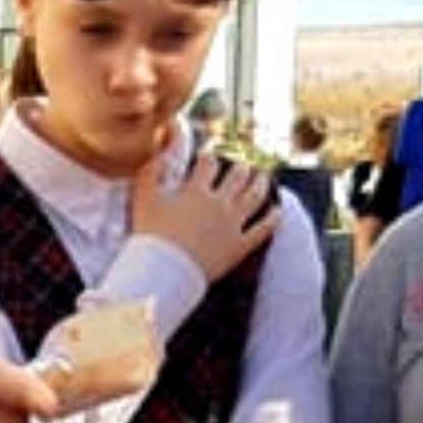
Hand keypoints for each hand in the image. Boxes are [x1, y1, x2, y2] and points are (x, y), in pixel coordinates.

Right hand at [132, 150, 280, 283]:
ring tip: (263, 177)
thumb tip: (162, 151)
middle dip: (240, 168)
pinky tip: (278, 211)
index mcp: (196, 191)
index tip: (209, 156)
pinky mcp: (239, 246)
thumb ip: (150, 171)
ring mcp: (232, 225)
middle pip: (236, 177)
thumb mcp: (143, 198)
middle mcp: (219, 204)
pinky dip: (272, 219)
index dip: (208, 157)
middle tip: (242, 165)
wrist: (165, 270)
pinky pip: (262, 230)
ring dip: (260, 184)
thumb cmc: (150, 235)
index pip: (208, 165)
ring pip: (253, 198)